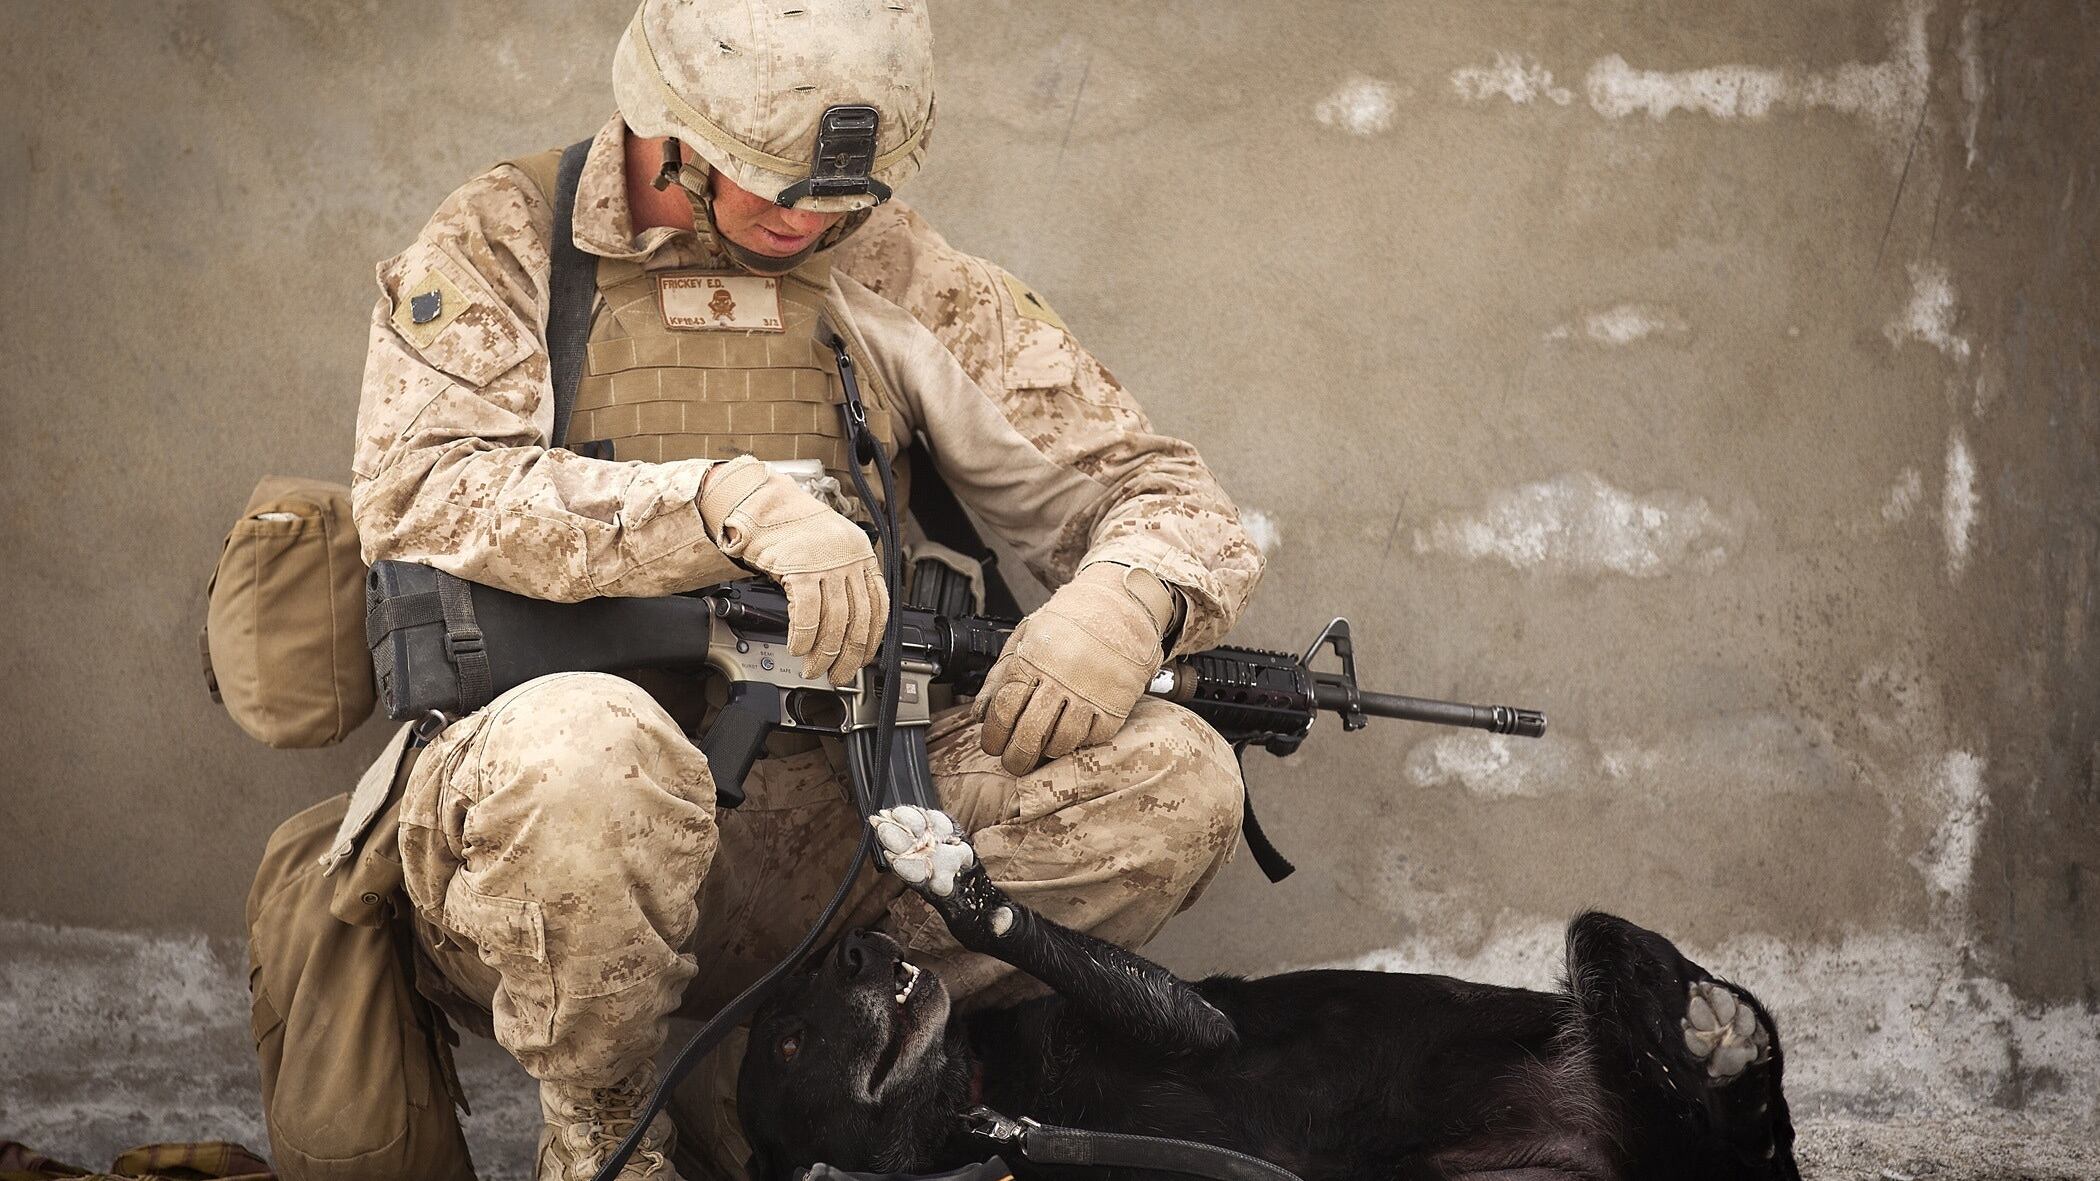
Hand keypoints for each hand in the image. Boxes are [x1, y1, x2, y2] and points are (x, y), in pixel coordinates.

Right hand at [699, 456, 886, 684]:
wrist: (763, 504)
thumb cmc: (792, 528)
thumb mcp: (830, 549)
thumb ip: (843, 579)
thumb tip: (844, 625)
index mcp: (862, 556)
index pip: (879, 607)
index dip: (872, 640)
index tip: (863, 660)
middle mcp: (850, 559)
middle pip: (859, 619)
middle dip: (848, 655)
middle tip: (838, 675)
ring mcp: (827, 564)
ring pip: (835, 621)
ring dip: (824, 652)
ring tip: (813, 668)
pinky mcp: (801, 569)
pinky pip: (807, 614)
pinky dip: (803, 637)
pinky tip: (797, 647)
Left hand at [975, 562, 1174, 776]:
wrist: (1120, 605)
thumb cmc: (1069, 621)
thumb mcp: (1026, 637)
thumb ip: (999, 675)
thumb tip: (980, 713)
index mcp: (1033, 660)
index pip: (1004, 710)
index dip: (993, 735)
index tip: (992, 745)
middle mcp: (1060, 679)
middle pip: (1028, 734)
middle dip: (1015, 757)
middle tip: (1012, 762)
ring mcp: (1090, 693)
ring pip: (1061, 742)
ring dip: (1047, 752)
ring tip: (1042, 748)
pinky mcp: (1115, 704)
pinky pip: (1092, 738)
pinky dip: (1079, 743)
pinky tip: (1072, 735)